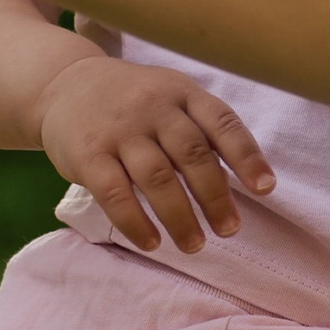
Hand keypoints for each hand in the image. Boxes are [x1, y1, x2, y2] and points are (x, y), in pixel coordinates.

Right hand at [38, 55, 274, 253]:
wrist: (64, 84)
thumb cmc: (132, 101)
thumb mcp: (170, 97)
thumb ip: (200, 131)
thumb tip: (241, 183)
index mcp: (182, 93)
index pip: (222, 123)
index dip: (246, 156)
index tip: (265, 189)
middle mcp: (154, 107)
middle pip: (192, 154)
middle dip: (214, 197)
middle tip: (229, 230)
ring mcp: (119, 130)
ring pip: (157, 177)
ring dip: (180, 217)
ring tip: (195, 245)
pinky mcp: (88, 154)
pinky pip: (115, 194)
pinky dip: (136, 223)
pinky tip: (152, 242)